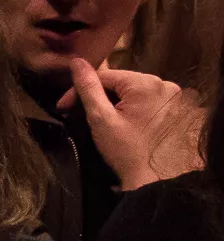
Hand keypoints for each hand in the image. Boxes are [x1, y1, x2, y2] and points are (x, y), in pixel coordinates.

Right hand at [61, 58, 203, 188]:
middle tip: (77, 114)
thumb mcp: (101, 119)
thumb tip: (76, 61)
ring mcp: (174, 97)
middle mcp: (164, 84)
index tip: (63, 107)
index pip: (104, 76)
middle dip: (98, 96)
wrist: (155, 179)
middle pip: (120, 83)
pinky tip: (122, 122)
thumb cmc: (125, 150)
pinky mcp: (177, 109)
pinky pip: (146, 100)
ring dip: (114, 101)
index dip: (80, 90)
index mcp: (146, 83)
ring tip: (99, 119)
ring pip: (133, 91)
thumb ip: (88, 88)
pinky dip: (131, 107)